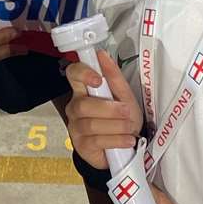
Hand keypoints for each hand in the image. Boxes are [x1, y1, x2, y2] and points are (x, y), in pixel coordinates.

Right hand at [64, 49, 143, 169]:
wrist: (125, 148)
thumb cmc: (122, 119)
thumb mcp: (124, 96)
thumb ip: (114, 77)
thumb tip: (103, 55)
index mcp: (84, 90)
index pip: (73, 74)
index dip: (82, 73)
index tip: (98, 79)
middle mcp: (75, 107)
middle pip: (82, 104)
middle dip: (109, 109)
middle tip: (126, 111)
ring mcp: (76, 127)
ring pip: (90, 124)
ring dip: (116, 126)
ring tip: (129, 128)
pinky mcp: (82, 146)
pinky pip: (96, 141)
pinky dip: (116, 140)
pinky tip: (126, 140)